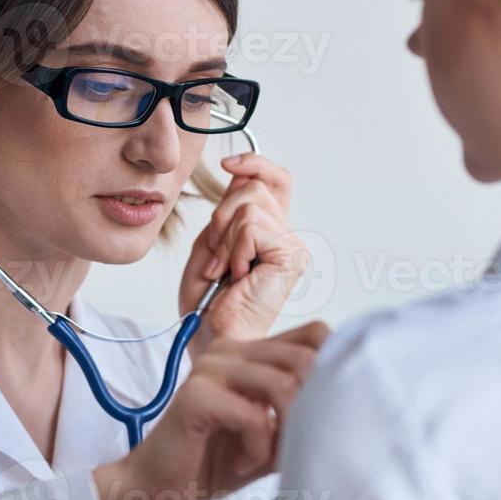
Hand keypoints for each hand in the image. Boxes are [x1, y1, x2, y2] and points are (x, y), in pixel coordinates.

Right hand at [93, 320, 331, 499]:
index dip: (332, 369)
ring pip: (284, 386)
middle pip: (306, 360)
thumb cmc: (214, 462)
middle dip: (311, 412)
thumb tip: (353, 407)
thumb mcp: (272, 435)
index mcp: (249, 352)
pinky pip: (255, 417)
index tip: (321, 415)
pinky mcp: (197, 394)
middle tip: (291, 447)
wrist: (158, 487)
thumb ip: (303, 415)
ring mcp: (212, 368)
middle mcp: (230, 350)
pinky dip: (259, 450)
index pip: (314, 335)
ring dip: (285, 435)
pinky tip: (241, 463)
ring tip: (267, 458)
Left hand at [177, 153, 309, 352]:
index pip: (275, 180)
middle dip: (221, 218)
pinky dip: (233, 251)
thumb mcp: (210, 244)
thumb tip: (240, 174)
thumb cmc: (208, 302)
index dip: (255, 163)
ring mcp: (292, 246)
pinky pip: (252, 228)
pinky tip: (237, 277)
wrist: (212, 336)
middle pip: (253, 188)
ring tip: (225, 271)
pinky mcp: (291, 256)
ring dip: (224, 240)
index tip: (227, 165)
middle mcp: (286, 236)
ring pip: (249, 206)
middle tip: (216, 257)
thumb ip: (227, 211)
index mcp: (268, 232)